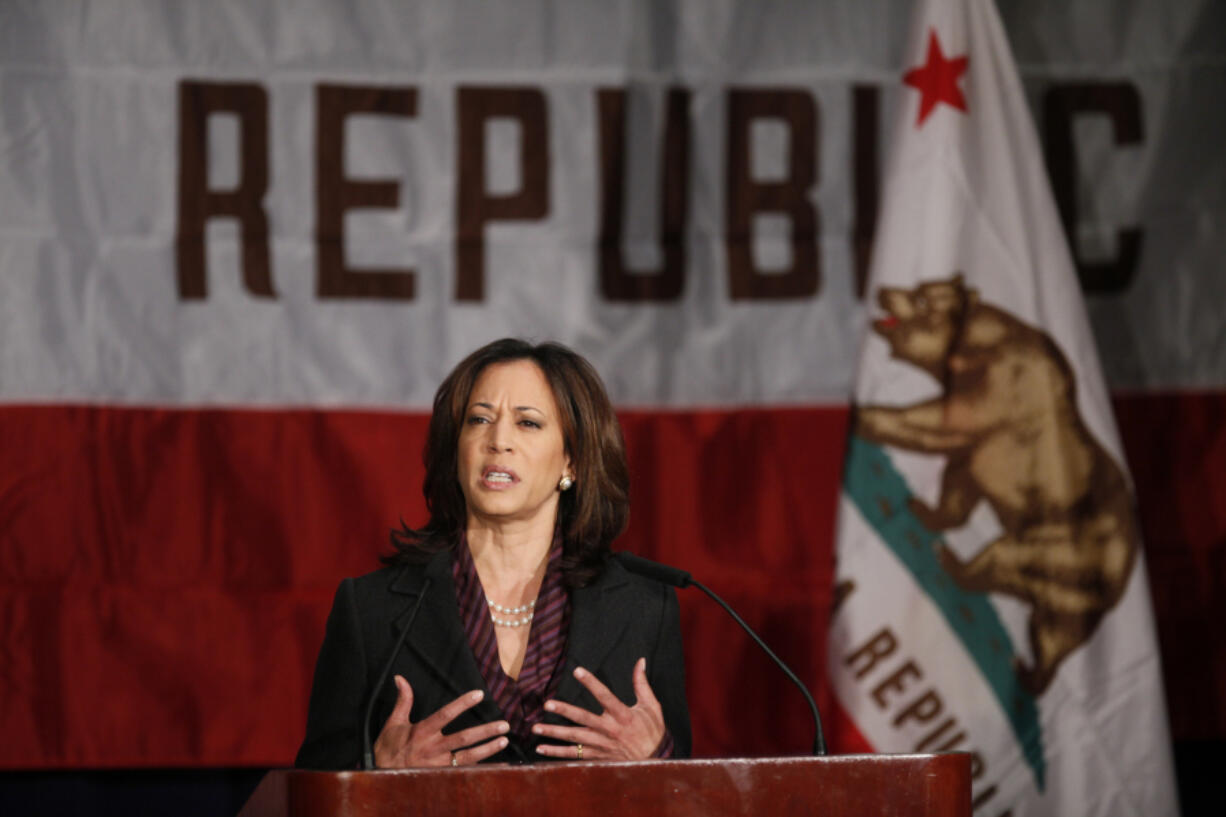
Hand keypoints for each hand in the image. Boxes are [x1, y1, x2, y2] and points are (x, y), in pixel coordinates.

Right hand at [373, 675, 509, 767]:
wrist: (383, 775)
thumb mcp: (393, 723)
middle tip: (503, 724)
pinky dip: (483, 768)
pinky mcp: (442, 775)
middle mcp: (432, 748)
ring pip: (467, 756)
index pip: (445, 714)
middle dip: (484, 731)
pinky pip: (465, 771)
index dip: (462, 704)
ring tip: (504, 740)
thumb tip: (400, 678)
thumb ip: (403, 700)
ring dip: (487, 749)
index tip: (479, 694)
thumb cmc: (389, 748)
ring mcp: (439, 764)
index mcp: (422, 732)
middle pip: (463, 738)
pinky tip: (498, 764)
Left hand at [532, 658, 664, 760]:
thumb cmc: (652, 731)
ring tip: (536, 728)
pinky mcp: (597, 757)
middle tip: (548, 704)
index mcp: (623, 715)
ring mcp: (601, 745)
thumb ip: (642, 684)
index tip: (577, 671)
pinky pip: (574, 755)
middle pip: (584, 719)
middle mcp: (610, 730)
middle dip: (565, 711)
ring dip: (555, 733)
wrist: (655, 761)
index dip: (591, 682)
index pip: (604, 695)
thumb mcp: (651, 706)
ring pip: (574, 738)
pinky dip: (557, 753)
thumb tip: (640, 661)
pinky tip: (542, 749)